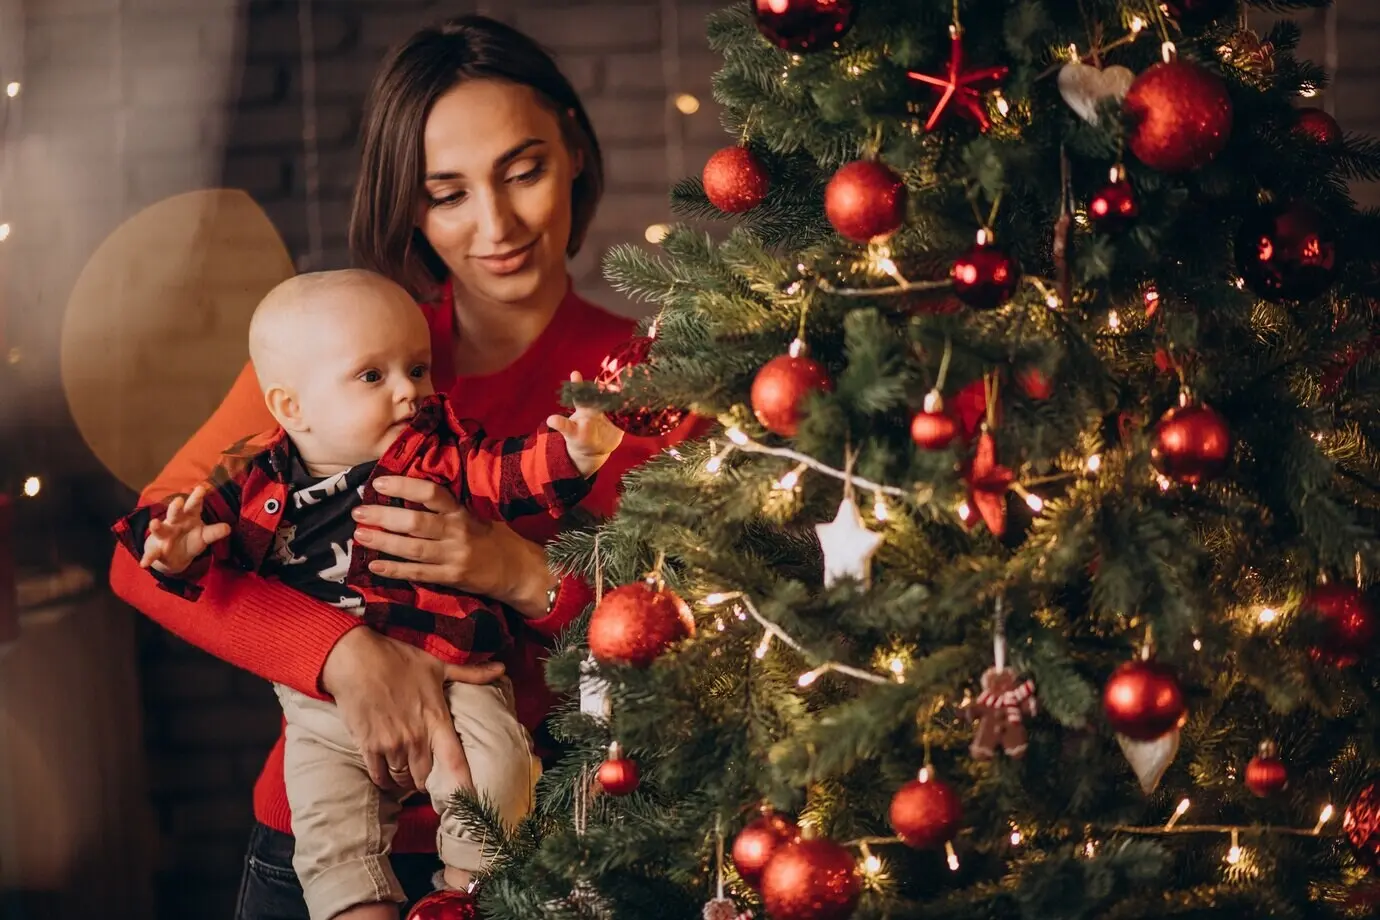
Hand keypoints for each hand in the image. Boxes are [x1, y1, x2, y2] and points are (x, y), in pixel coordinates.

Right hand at [140, 485, 231, 573]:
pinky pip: (152, 554)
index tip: (201, 489)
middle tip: (179, 500)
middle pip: (175, 513)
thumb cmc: (192, 539)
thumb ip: (214, 532)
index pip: (194, 506)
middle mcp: (175, 523)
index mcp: (189, 517)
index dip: (197, 498)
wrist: (175, 556)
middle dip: (176, 507)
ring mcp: (164, 536)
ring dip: (157, 527)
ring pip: (160, 529)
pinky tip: (144, 564)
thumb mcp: (205, 536)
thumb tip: (228, 528)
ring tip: (154, 523)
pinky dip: (148, 558)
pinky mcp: (157, 550)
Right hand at [321, 626, 501, 790]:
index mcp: (436, 719)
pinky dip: (384, 779)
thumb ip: (470, 674)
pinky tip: (386, 772)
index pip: (455, 761)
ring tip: (406, 773)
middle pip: (426, 778)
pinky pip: (379, 776)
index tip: (472, 803)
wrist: (355, 660)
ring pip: (402, 779)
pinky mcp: (368, 747)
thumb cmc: (397, 660)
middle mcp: (416, 737)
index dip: (464, 786)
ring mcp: (391, 744)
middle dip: (428, 781)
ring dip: (405, 779)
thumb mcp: (437, 666)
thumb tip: (501, 668)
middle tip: (427, 777)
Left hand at [351, 476, 558, 616]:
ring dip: (383, 542)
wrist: (517, 569)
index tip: (379, 483)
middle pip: (415, 523)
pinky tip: (374, 566)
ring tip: (360, 534)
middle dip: (383, 516)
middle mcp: (458, 531)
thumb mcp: (475, 514)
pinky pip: (418, 573)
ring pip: (413, 549)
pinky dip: (395, 570)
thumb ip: (446, 507)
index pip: (431, 494)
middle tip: (358, 511)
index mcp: (462, 511)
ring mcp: (455, 556)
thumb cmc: (492, 537)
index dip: (404, 487)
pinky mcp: (452, 577)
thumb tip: (407, 494)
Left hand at [546, 371, 624, 476]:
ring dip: (621, 395)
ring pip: (617, 402)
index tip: (575, 373)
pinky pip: (627, 416)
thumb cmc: (579, 438)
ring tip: (626, 387)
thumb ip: (563, 425)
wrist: (594, 449)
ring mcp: (611, 414)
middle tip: (608, 377)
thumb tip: (550, 419)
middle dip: (605, 386)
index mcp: (585, 408)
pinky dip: (632, 409)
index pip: (581, 394)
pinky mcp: (621, 423)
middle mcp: (598, 407)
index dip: (578, 384)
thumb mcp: (570, 433)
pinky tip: (640, 401)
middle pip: (602, 394)